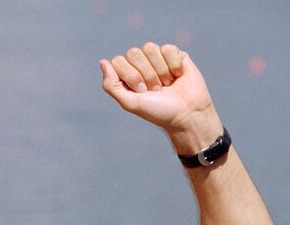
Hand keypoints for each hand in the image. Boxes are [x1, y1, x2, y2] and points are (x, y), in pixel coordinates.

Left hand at [100, 42, 221, 147]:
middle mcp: (140, 64)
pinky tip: (177, 76)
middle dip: (145, 74)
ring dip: (159, 70)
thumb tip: (102, 61)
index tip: (141, 91)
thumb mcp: (129, 103)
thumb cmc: (157, 111)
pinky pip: (168, 48)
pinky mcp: (174, 54)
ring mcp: (157, 58)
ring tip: (166, 84)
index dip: (130, 75)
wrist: (187, 113)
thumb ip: (111, 85)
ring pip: (150, 48)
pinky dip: (173, 64)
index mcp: (126, 74)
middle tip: (155, 89)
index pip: (118, 61)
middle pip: (133, 53)